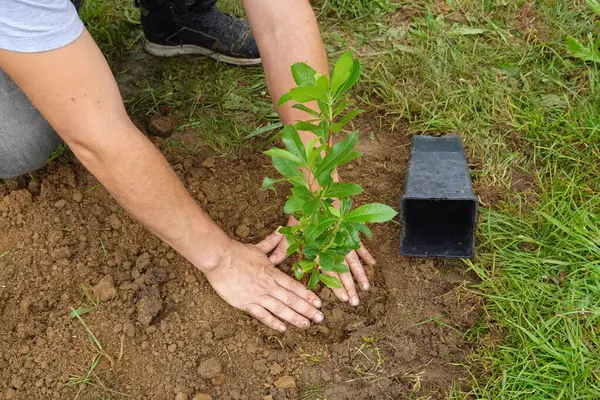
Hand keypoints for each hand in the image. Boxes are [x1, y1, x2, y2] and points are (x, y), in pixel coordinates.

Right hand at [202, 231, 323, 331]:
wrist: (219, 259)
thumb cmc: (237, 252)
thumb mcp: (258, 248)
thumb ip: (271, 242)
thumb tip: (281, 230)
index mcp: (273, 272)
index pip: (294, 286)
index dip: (308, 295)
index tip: (319, 303)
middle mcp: (268, 285)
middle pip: (292, 299)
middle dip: (307, 309)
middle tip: (320, 318)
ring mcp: (258, 295)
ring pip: (280, 309)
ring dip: (294, 317)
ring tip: (306, 325)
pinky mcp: (246, 303)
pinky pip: (262, 315)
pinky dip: (273, 322)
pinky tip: (283, 329)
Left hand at [267, 216, 376, 306]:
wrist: (320, 191)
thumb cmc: (303, 210)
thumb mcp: (290, 229)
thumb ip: (283, 246)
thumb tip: (273, 260)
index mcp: (320, 248)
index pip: (329, 272)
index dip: (336, 286)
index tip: (342, 299)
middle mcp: (334, 246)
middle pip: (344, 270)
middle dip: (350, 287)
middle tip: (355, 303)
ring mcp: (345, 238)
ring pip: (354, 261)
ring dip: (360, 275)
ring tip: (366, 288)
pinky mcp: (352, 230)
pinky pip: (361, 245)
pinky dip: (366, 254)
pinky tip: (372, 264)